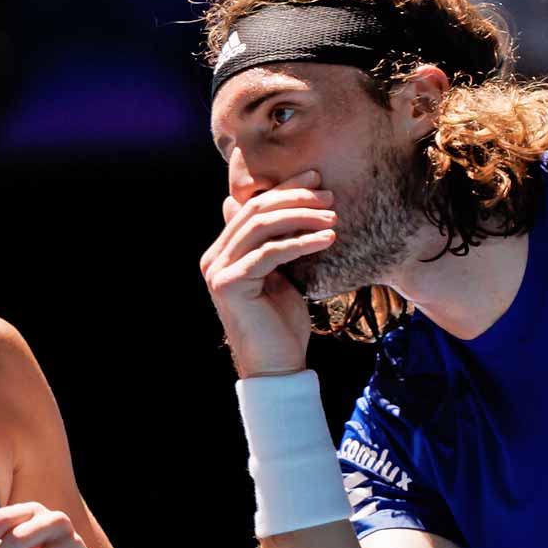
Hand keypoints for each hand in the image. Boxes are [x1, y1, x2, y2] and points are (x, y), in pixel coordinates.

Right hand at [197, 169, 336, 377]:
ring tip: (333, 217)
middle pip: (256, 212)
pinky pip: (270, 253)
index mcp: (224, 252)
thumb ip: (278, 245)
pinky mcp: (229, 283)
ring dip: (301, 217)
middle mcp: (214, 257)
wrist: (277, 367)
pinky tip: (328, 239)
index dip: (285, 189)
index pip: (253, 208)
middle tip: (329, 196)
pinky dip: (301, 242)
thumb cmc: (283, 324)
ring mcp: (218, 270)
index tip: (317, 180)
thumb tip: (284, 209)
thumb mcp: (282, 276)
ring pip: (261, 227)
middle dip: (295, 198)